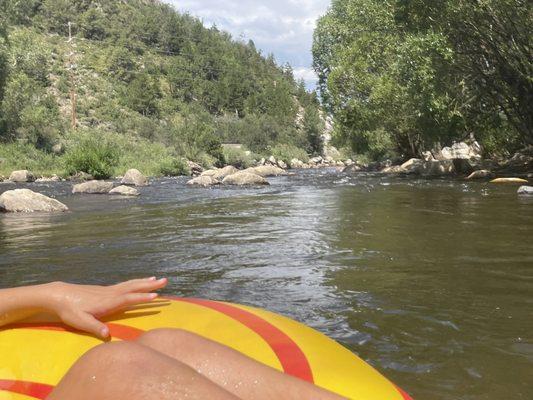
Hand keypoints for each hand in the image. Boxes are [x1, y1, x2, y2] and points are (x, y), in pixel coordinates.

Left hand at [44, 278, 166, 338]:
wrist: (59, 295)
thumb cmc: (69, 310)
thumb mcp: (79, 321)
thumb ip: (94, 327)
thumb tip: (107, 335)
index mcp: (107, 302)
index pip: (128, 299)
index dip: (142, 298)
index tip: (156, 296)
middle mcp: (111, 293)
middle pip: (133, 288)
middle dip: (149, 285)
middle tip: (165, 281)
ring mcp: (109, 290)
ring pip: (130, 284)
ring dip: (145, 282)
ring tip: (158, 279)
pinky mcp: (106, 290)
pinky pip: (125, 285)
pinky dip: (136, 282)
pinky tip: (140, 282)